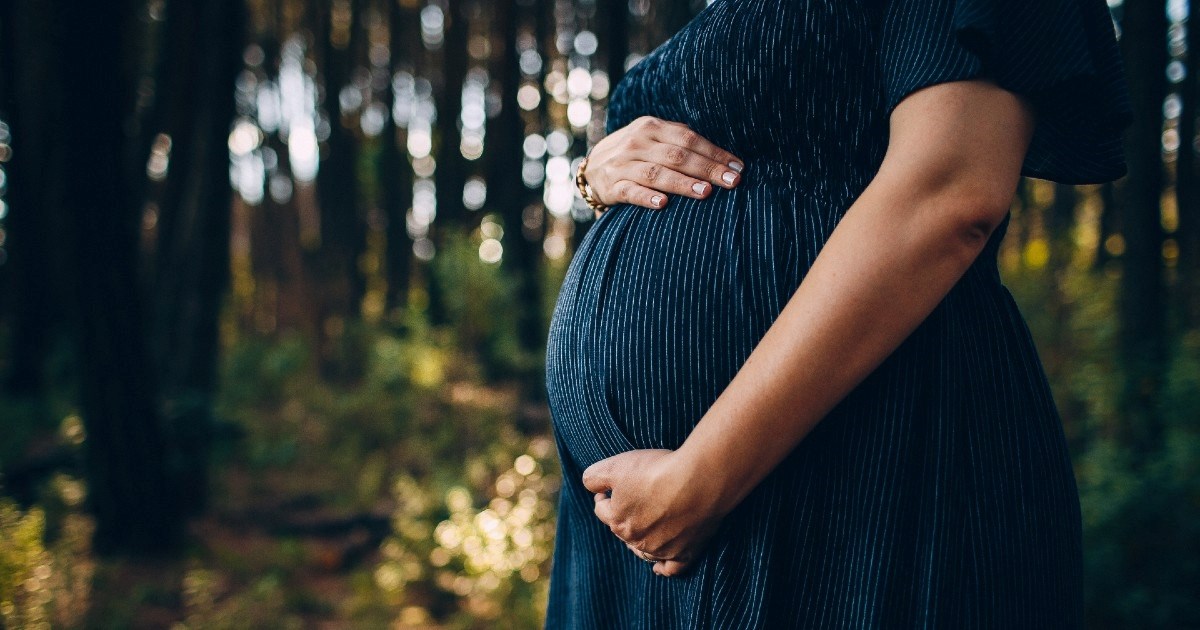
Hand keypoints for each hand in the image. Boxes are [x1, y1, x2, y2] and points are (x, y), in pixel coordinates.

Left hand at [582, 448, 727, 576]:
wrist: (700, 480)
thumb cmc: (657, 471)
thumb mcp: (615, 465)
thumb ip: (593, 477)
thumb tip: (590, 486)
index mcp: (617, 521)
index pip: (601, 510)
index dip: (603, 496)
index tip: (610, 487)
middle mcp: (637, 540)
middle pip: (622, 531)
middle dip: (622, 516)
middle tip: (633, 500)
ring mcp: (661, 549)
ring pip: (642, 550)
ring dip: (638, 541)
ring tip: (642, 528)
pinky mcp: (686, 552)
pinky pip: (671, 568)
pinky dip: (663, 567)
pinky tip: (658, 568)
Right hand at [584, 116, 744, 217]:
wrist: (591, 168)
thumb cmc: (635, 154)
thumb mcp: (653, 138)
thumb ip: (679, 141)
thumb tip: (722, 156)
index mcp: (651, 127)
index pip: (689, 139)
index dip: (715, 153)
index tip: (738, 168)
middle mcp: (637, 143)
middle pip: (677, 156)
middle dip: (707, 169)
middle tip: (732, 182)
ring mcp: (622, 165)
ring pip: (656, 174)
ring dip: (683, 183)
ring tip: (706, 192)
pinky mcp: (611, 186)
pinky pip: (631, 192)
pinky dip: (646, 197)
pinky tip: (663, 204)